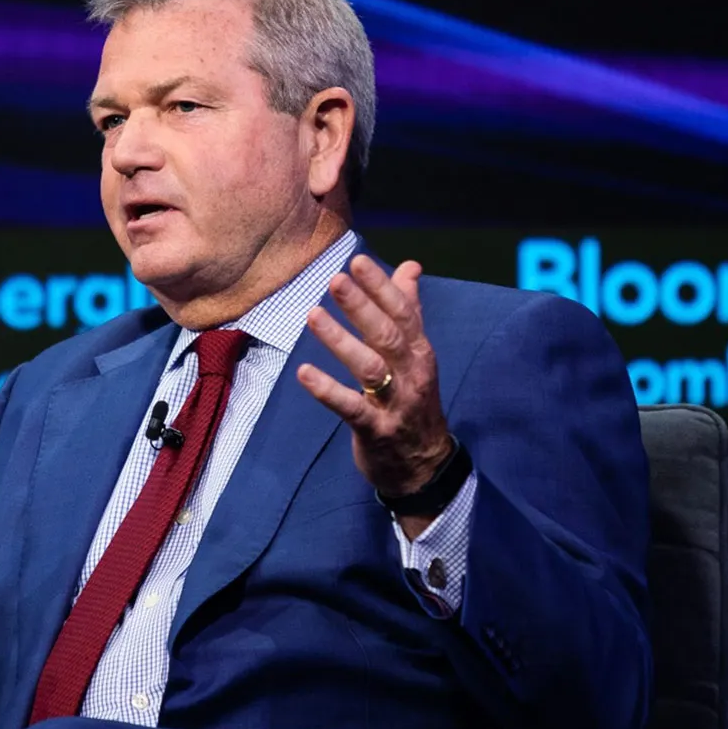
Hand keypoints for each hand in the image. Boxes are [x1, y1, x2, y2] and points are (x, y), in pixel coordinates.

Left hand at [296, 256, 454, 517]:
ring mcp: (395, 404)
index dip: (381, 287)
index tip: (358, 261)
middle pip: (387, 335)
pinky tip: (303, 372)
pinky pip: (350, 407)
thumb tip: (410, 266)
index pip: (404, 313)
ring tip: (313, 315)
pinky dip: (327, 389)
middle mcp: (411, 374)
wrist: (424, 467)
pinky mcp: (376, 431)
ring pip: (369, 367)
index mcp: (419, 353)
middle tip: (335, 279)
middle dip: (361, 306)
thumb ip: (410, 310)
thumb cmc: (413, 402)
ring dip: (340, 341)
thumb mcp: (416, 356)